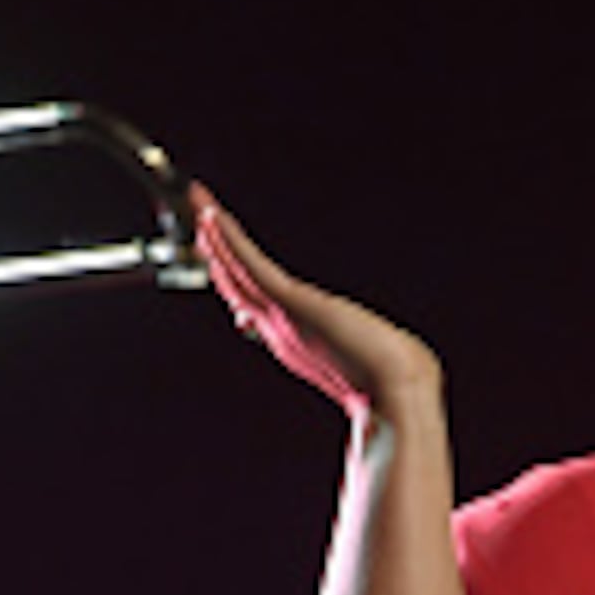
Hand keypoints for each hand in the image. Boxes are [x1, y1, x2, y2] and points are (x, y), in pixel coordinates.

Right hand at [191, 187, 439, 415]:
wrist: (395, 390)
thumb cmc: (393, 376)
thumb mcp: (368, 354)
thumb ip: (365, 346)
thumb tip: (388, 344)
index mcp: (294, 339)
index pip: (253, 301)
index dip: (232, 278)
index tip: (218, 256)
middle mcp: (279, 328)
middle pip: (236, 282)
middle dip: (216, 250)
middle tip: (199, 219)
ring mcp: (280, 316)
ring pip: (236, 269)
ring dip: (216, 235)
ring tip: (198, 204)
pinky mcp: (290, 303)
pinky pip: (252, 266)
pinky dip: (231, 241)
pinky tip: (215, 217)